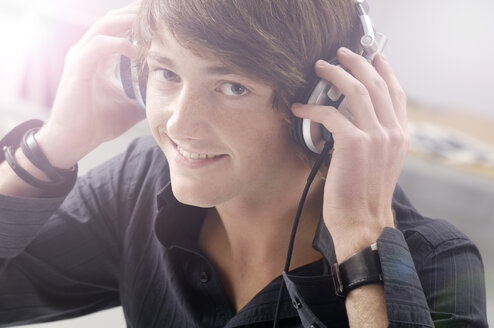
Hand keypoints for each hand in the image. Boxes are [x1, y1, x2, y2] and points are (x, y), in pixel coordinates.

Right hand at [36, 0, 144, 167]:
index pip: (117, 28)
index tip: (159, 20)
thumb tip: (170, 93)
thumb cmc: (98, 122)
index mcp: (98, 57)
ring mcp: (80, 58)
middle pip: (111, 20)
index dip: (136, 20)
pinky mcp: (77, 68)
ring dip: (127, 21)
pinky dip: (118, 44)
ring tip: (149, 23)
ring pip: (104, 26)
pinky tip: (136, 50)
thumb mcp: (130, 105)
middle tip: (157, 12)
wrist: (74, 141)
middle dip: (134, 13)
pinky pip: (98, 46)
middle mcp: (87, 52)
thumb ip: (145, 93)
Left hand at [292, 47, 408, 260]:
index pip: (396, 93)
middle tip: (339, 54)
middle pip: (376, 84)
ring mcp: (375, 136)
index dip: (384, 71)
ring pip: (356, 91)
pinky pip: (330, 114)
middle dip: (356, 63)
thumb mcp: (379, 163)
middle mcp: (392, 132)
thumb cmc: (363, 196)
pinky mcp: (353, 144)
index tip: (373, 57)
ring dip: (335, 75)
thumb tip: (351, 120)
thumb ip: (374, 139)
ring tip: (319, 67)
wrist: (362, 221)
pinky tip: (300, 109)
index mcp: (399, 136)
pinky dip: (312, 109)